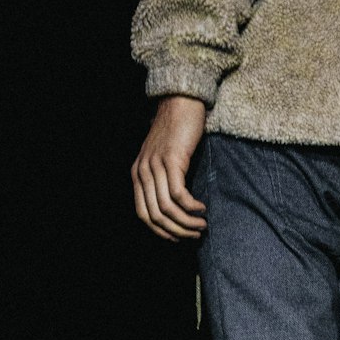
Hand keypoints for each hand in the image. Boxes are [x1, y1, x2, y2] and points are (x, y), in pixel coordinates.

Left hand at [131, 95, 207, 241]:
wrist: (181, 101)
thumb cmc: (176, 130)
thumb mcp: (161, 158)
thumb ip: (160, 179)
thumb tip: (173, 207)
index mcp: (137, 174)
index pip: (143, 214)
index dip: (161, 231)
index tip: (178, 238)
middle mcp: (142, 171)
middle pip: (155, 216)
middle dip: (176, 231)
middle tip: (194, 235)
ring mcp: (156, 166)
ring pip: (168, 208)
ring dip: (186, 223)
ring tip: (201, 226)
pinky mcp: (172, 160)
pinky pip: (179, 194)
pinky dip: (191, 207)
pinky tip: (202, 208)